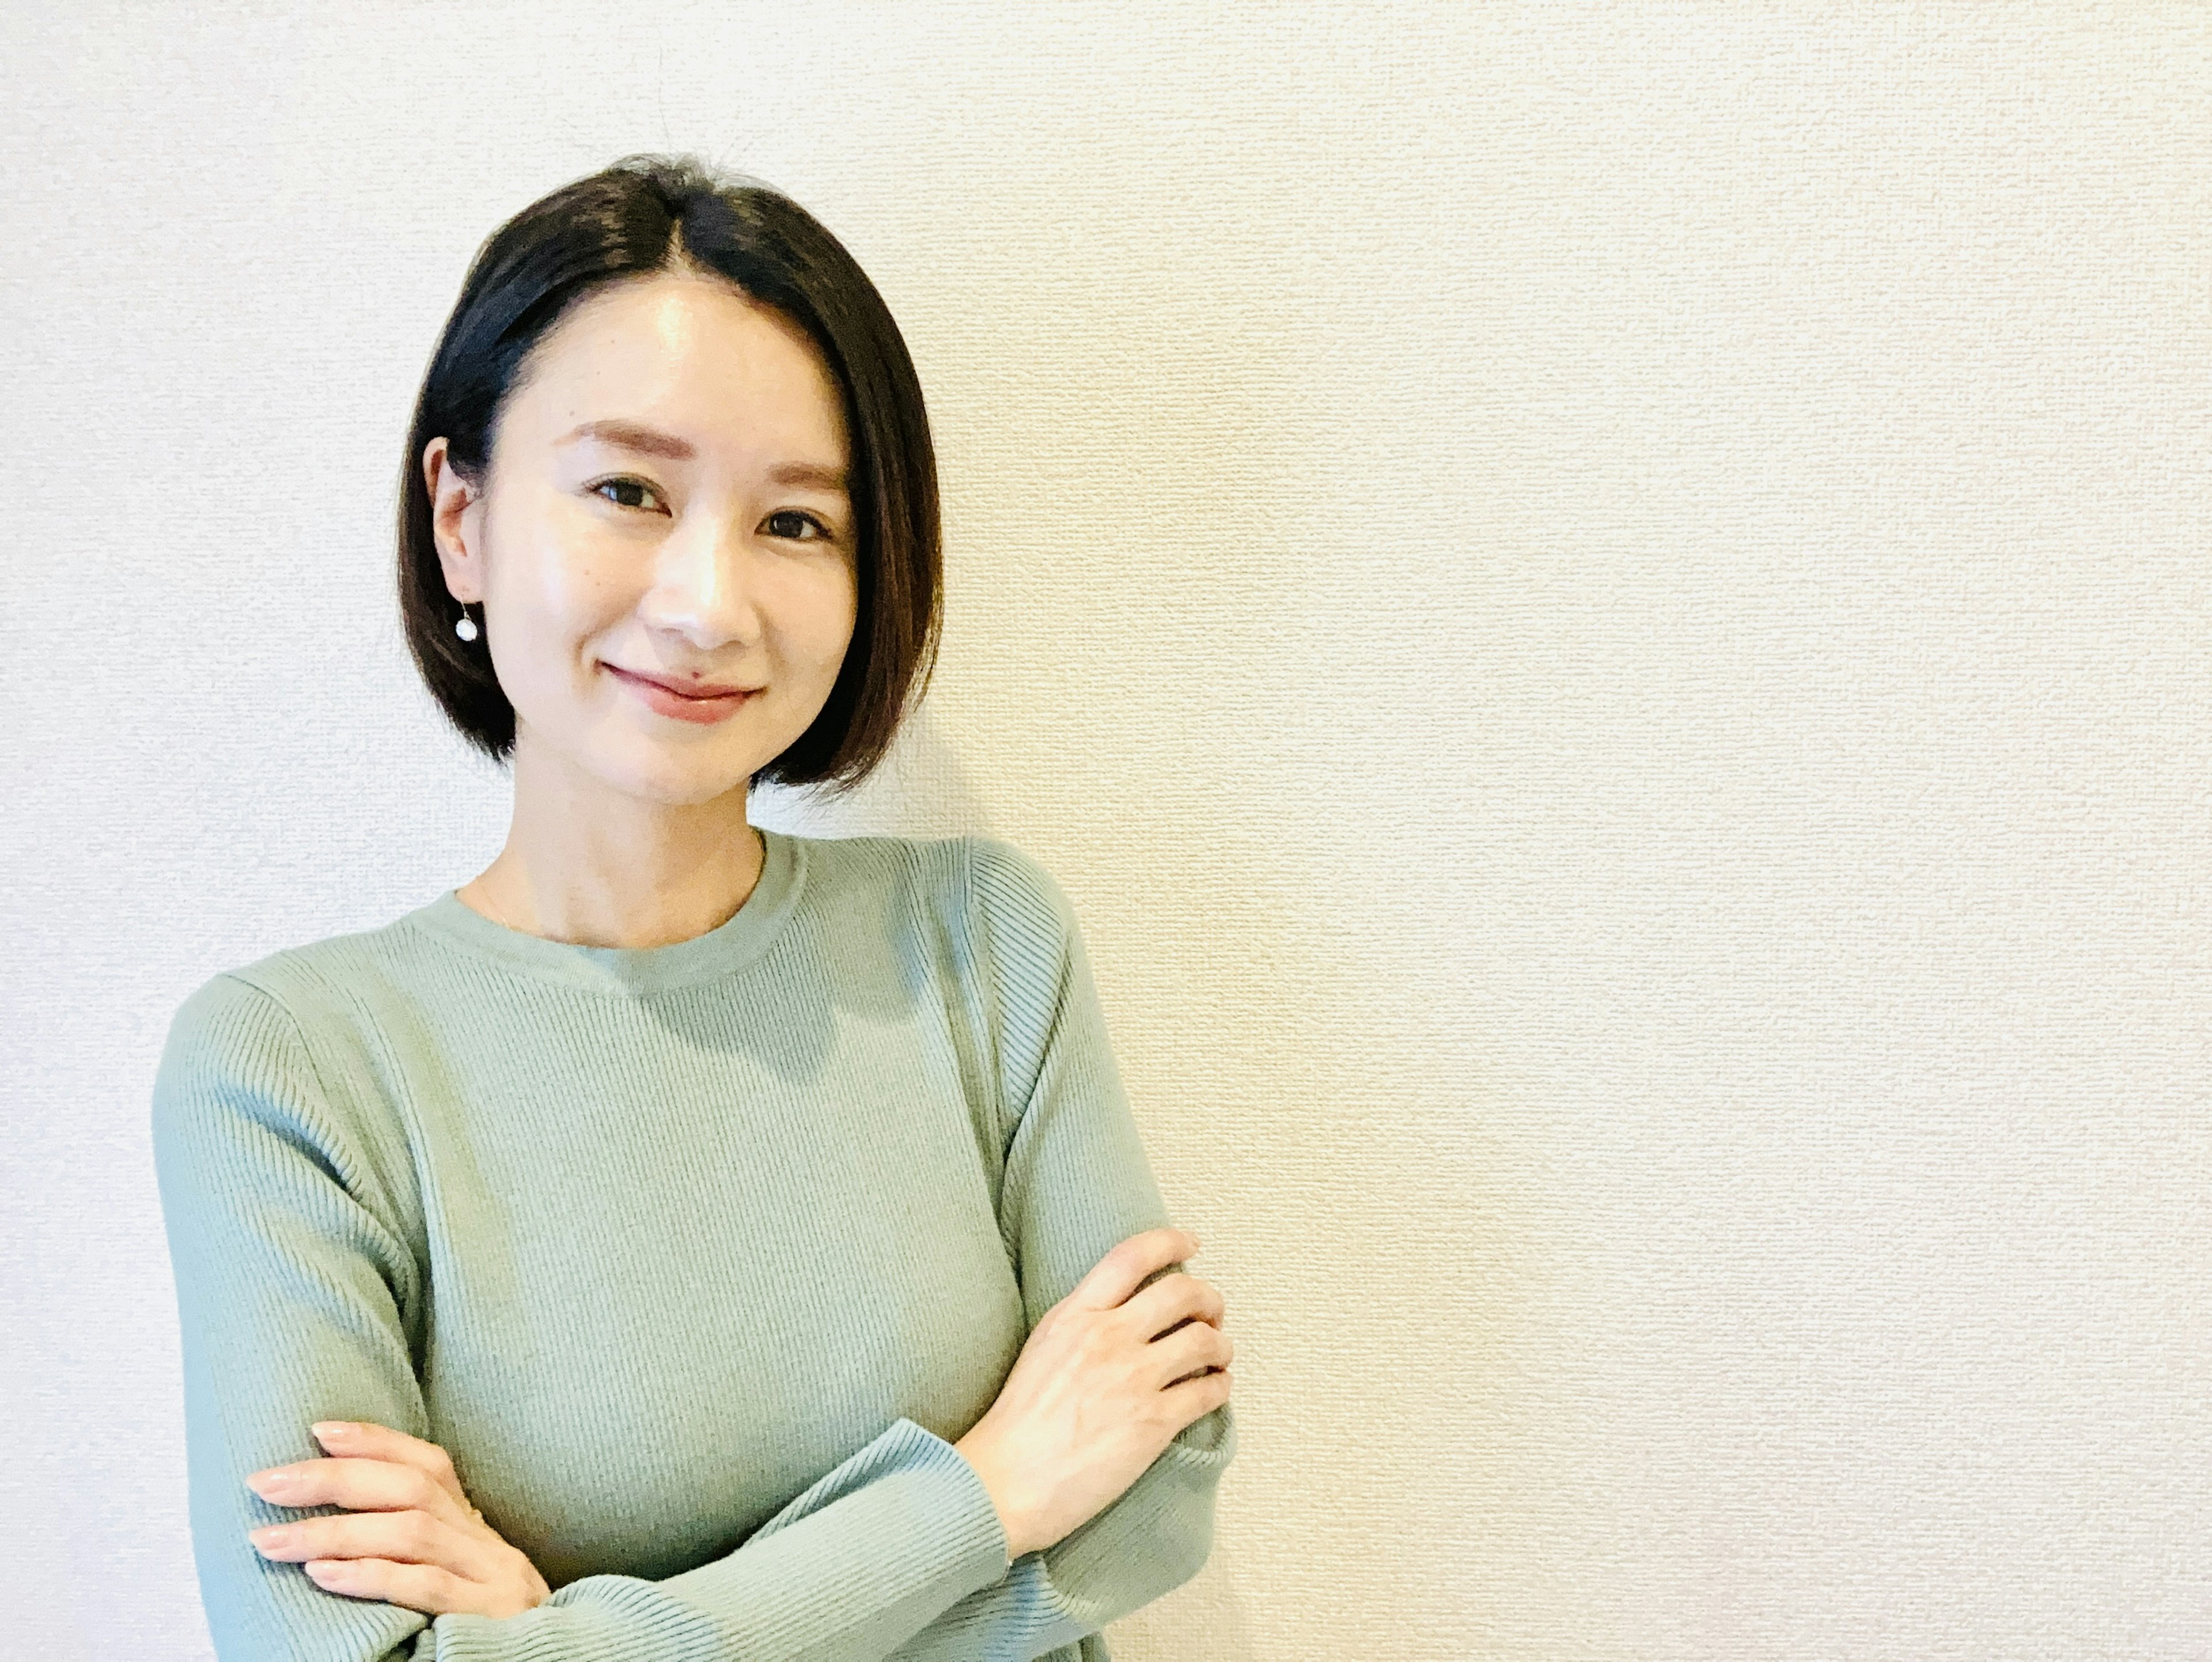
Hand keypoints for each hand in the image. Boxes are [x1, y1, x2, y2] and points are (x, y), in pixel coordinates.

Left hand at [243, 1421, 550, 1618]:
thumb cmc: (485, 1634)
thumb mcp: (455, 1583)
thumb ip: (415, 1556)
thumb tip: (336, 1530)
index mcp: (476, 1531)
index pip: (430, 1465)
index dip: (375, 1441)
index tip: (317, 1430)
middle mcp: (486, 1545)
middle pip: (412, 1488)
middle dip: (333, 1480)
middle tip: (266, 1481)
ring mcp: (492, 1578)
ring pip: (411, 1532)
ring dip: (333, 1531)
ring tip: (270, 1539)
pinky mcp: (489, 1615)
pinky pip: (424, 1587)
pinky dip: (369, 1576)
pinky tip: (322, 1574)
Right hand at [955, 1226, 1233, 1559]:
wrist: (1005, 1484)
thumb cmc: (1017, 1425)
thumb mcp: (1042, 1348)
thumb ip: (1082, 1321)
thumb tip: (1123, 1308)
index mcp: (1075, 1315)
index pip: (1132, 1256)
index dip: (1170, 1241)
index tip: (1192, 1242)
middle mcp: (1107, 1338)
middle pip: (1183, 1293)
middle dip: (1210, 1298)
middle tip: (1213, 1311)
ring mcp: (1133, 1380)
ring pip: (1204, 1341)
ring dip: (1221, 1345)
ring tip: (1219, 1354)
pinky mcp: (1153, 1424)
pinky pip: (1208, 1392)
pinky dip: (1220, 1386)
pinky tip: (1215, 1390)